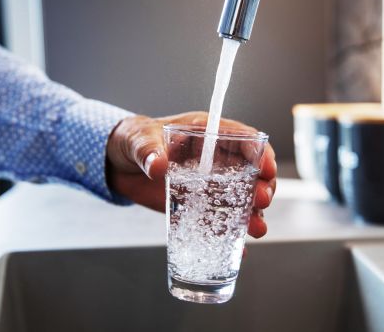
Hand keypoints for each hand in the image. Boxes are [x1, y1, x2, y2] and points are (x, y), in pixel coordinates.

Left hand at [106, 111, 276, 238]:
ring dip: (252, 214)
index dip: (260, 152)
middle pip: (250, 172)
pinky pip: (217, 220)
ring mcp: (208, 185)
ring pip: (240, 199)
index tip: (266, 168)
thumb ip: (148, 151)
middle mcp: (214, 160)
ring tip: (256, 229)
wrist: (117, 164)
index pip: (243, 139)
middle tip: (261, 201)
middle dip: (261, 187)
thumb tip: (157, 165)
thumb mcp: (138, 140)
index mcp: (206, 134)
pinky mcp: (197, 205)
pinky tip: (238, 250)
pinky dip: (228, 234)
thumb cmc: (133, 140)